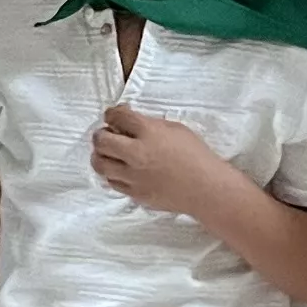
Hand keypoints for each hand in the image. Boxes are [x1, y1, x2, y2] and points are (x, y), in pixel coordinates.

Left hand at [88, 104, 237, 222]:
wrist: (206, 188)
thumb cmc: (197, 156)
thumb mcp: (177, 129)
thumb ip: (151, 124)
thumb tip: (131, 121)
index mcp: (149, 133)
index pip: (118, 117)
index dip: (111, 114)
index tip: (112, 115)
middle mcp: (137, 154)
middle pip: (101, 140)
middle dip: (100, 134)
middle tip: (106, 133)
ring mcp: (133, 176)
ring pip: (100, 163)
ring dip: (100, 154)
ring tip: (108, 153)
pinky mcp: (134, 193)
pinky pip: (112, 181)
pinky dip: (112, 173)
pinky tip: (120, 169)